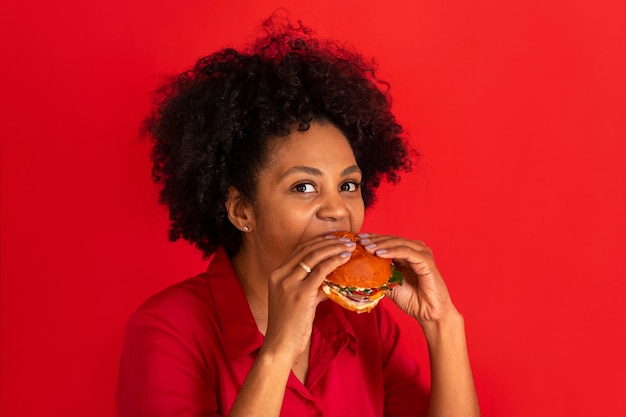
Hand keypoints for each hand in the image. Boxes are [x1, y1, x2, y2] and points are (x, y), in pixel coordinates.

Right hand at [262, 235, 356, 361]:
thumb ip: (310, 288)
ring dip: (334, 248)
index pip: (299, 250)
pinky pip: (320, 271)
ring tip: (349, 246)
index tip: (333, 238)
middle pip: (307, 250)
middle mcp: (280, 275)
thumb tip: (329, 280)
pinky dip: (334, 261)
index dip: (318, 242)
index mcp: (276, 274)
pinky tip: (345, 258)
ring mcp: (289, 283)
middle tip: (345, 239)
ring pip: (314, 257)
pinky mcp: (301, 293)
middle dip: (328, 242)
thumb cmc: (289, 326)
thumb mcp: (296, 301)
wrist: (280, 345)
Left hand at [359, 233, 457, 323]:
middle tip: (360, 241)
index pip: (388, 241)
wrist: (428, 313)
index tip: (358, 241)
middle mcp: (415, 251)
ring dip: (382, 244)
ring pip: (398, 243)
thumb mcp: (390, 285)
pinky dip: (393, 251)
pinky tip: (380, 254)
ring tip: (367, 248)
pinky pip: (407, 252)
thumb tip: (360, 272)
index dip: (373, 240)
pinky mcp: (426, 261)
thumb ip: (379, 276)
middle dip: (375, 240)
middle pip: (392, 239)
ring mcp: (422, 254)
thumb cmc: (412, 300)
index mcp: (407, 254)